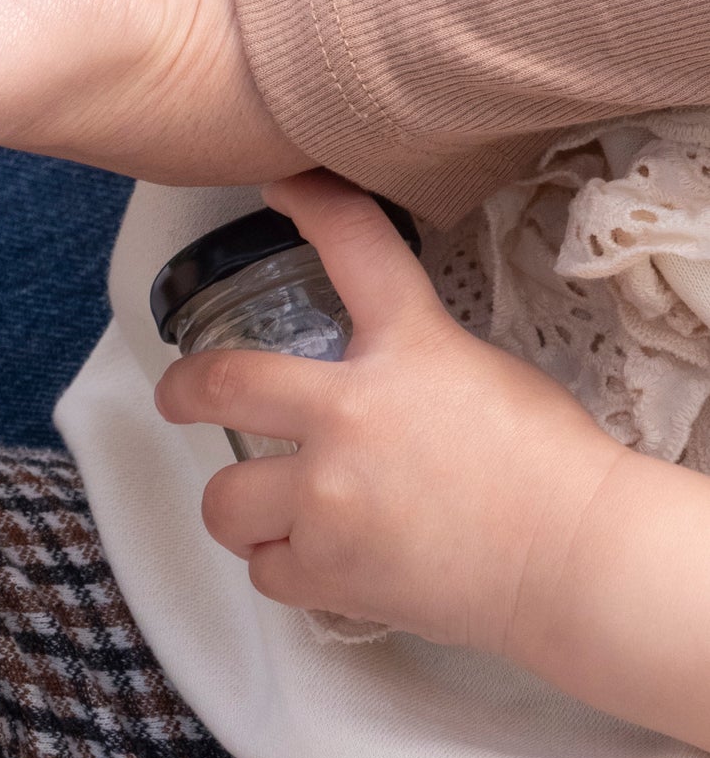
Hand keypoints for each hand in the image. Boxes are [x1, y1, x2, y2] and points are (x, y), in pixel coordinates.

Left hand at [155, 173, 622, 654]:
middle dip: (183, 392)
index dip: (309, 202)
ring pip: (226, 499)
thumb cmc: (548, 463)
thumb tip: (364, 366)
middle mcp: (347, 414)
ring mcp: (329, 497)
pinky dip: (284, 565)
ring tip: (270, 512)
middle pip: (220, 384)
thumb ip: (403, 353)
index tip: (281, 187)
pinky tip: (317, 558)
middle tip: (179, 399)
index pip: (353, 245)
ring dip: (243, 505)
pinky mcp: (332, 570)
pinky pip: (266, 570)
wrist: (579, 561)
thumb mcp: (476, 366)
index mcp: (404, 346)